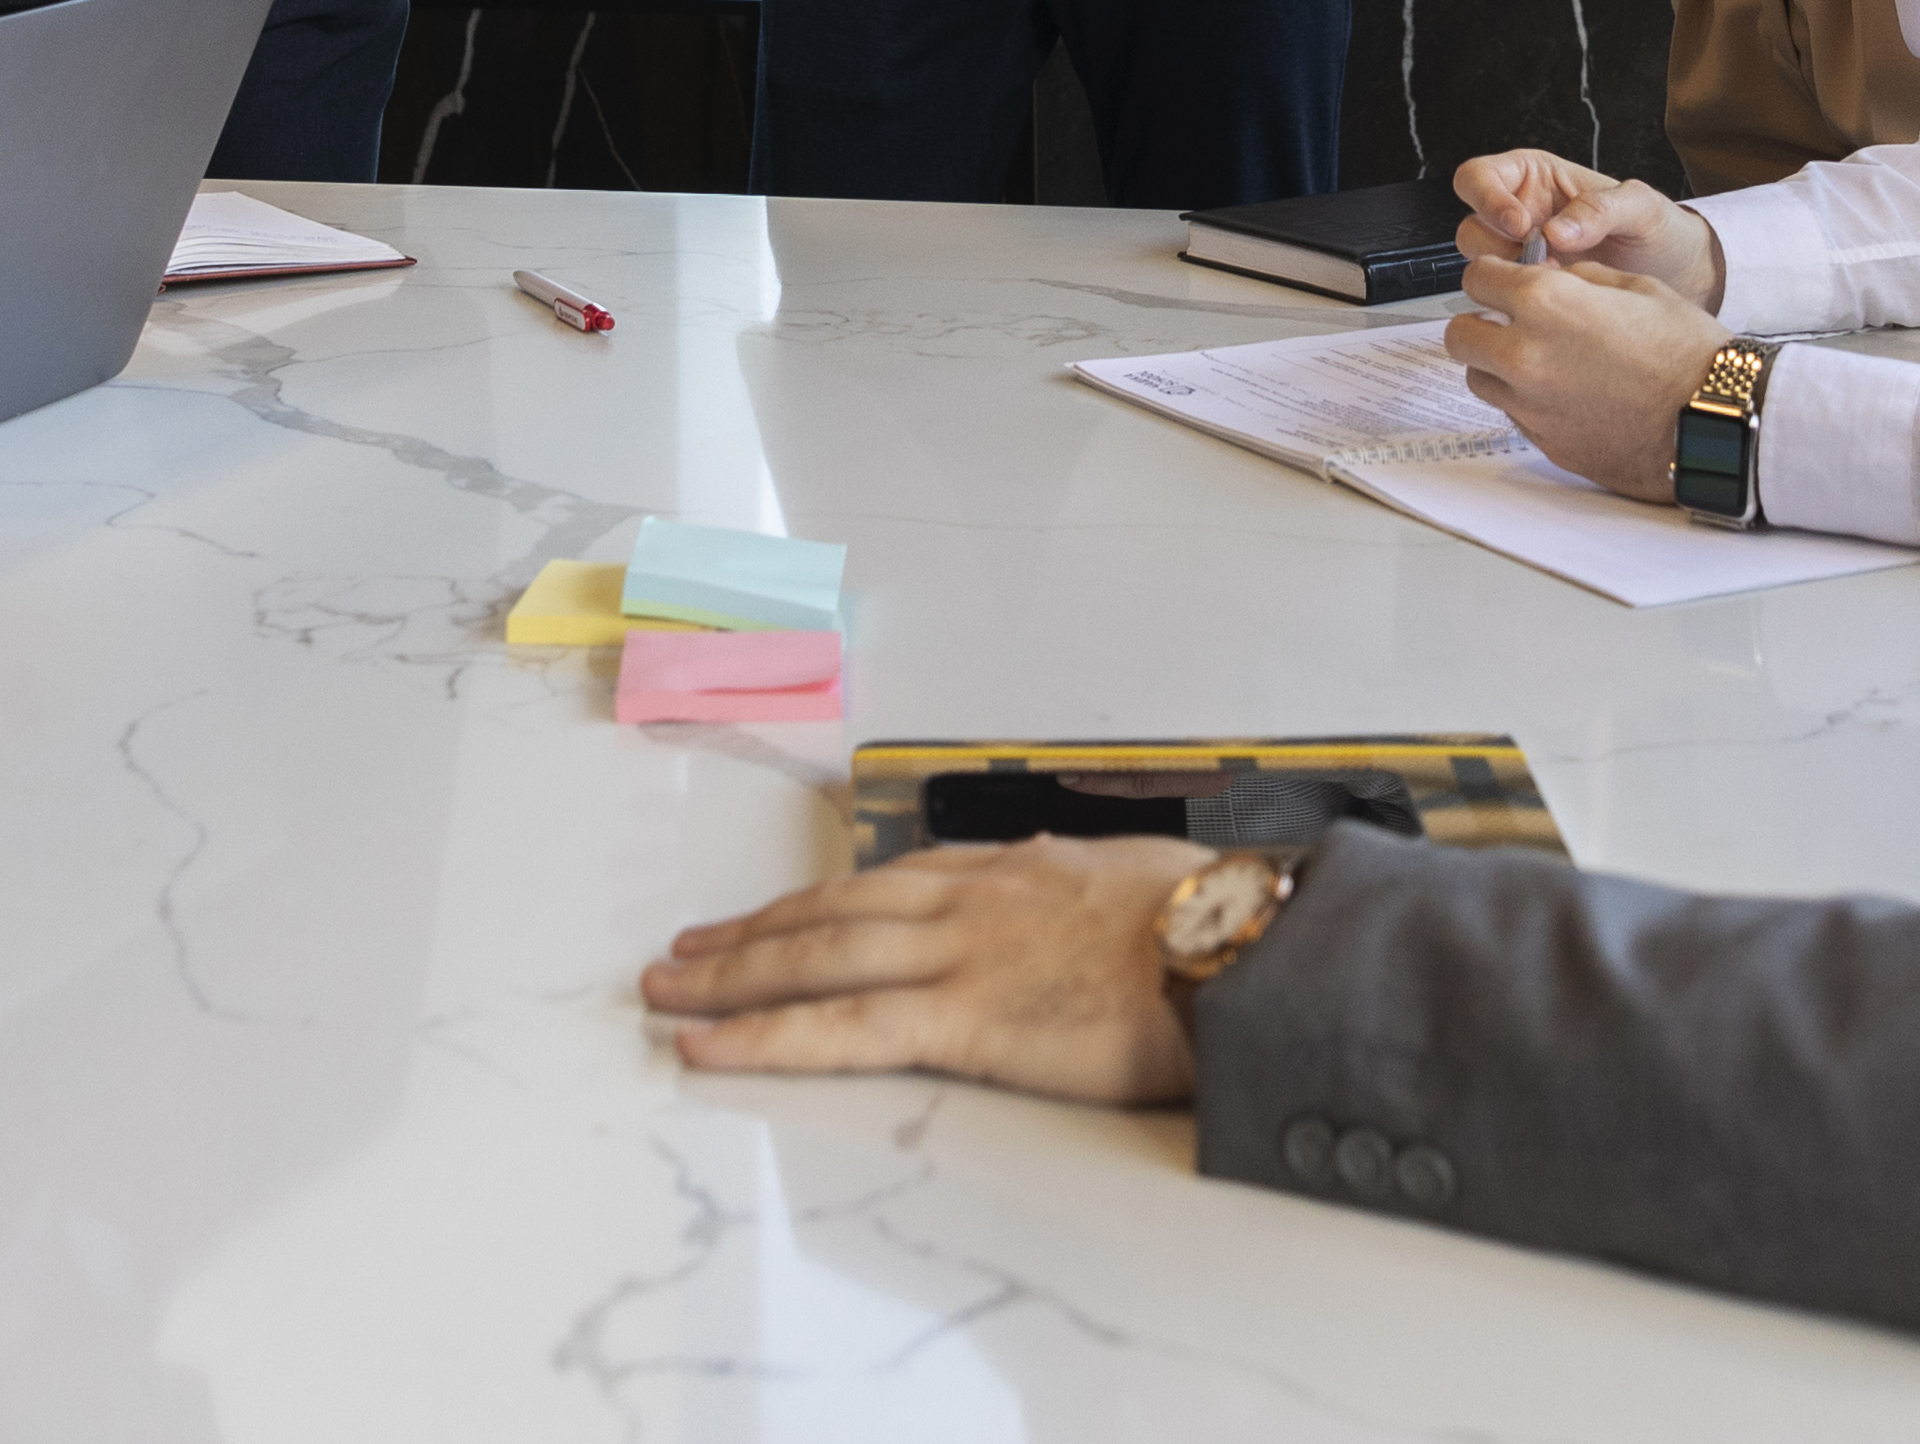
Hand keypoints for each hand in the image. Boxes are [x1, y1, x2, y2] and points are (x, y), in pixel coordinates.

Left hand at [639, 836, 1209, 1099]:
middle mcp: (969, 903)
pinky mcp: (962, 1019)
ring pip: (815, 959)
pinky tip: (704, 1044)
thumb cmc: (1220, 927)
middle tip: (684, 951)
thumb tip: (1064, 887)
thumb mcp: (1138, 883)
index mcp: (1013, 875)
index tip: (770, 918)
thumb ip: (1081, 891)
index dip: (818, 903)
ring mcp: (959, 956)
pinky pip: (840, 1028)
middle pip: (831, 914)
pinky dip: (762, 1035)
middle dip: (750, 936)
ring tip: (668, 989)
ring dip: (731, 975)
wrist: (1251, 946)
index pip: (889, 886)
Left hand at [1440, 256, 1735, 502]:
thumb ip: (1579, 278)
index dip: (1493, 276)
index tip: (1506, 282)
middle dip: (1481, 323)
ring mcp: (1530, 405)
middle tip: (1511, 323)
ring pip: (1478, 378)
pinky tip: (1565, 395)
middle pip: (1459, 334)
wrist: (1715, 421)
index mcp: (1546, 302)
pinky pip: (1512, 414)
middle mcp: (1525, 354)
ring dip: (1496, 365)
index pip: (1477, 277)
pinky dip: (1525, 401)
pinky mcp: (1544, 442)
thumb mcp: (1636, 286)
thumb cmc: (1687, 353)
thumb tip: (1552, 276)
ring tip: (1540, 361)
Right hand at [1450, 148, 1721, 298]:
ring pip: (1481, 265)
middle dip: (1498, 247)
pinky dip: (1522, 302)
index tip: (1520, 225)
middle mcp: (1520, 215)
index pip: (1479, 177)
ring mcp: (1523, 258)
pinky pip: (1505, 298)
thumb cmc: (1662, 233)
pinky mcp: (1532, 294)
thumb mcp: (1642, 208)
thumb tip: (1555, 231)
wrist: (1684, 281)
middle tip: (1541, 262)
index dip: (1487, 199)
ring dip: (1509, 277)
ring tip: (1557, 283)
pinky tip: (1558, 305)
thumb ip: (1601, 208)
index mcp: (1535, 179)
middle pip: (1471, 225)